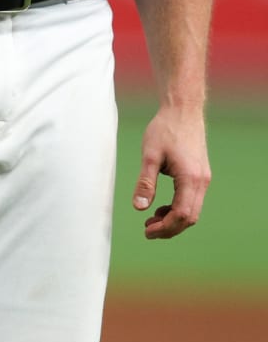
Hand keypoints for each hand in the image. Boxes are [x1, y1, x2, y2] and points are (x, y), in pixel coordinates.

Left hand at [132, 103, 210, 239]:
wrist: (182, 110)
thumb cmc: (164, 129)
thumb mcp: (149, 155)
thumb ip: (145, 182)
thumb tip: (138, 207)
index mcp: (190, 179)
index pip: (181, 214)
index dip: (165, 227)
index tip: (146, 231)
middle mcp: (201, 182)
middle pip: (189, 217)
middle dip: (169, 228)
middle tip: (147, 230)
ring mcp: (203, 179)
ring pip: (192, 210)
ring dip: (173, 219)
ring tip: (151, 220)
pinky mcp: (200, 175)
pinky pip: (191, 200)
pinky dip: (177, 208)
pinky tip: (161, 207)